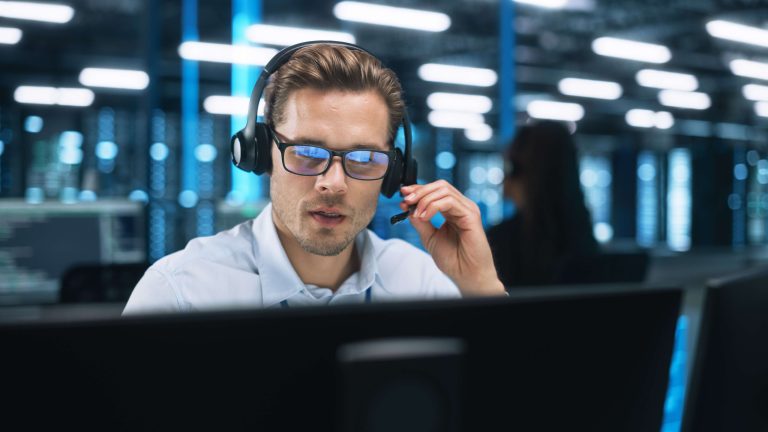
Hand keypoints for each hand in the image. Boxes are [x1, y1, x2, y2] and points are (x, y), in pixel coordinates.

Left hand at [400, 181, 504, 296]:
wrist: (466, 275)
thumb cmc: (453, 259)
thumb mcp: (429, 237)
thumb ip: (420, 222)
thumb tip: (408, 208)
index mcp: (452, 210)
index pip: (435, 191)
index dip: (418, 190)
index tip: (403, 196)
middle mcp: (461, 207)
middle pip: (440, 186)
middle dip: (420, 191)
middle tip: (406, 201)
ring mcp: (467, 209)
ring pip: (444, 190)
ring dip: (425, 199)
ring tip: (417, 214)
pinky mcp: (471, 215)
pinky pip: (450, 201)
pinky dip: (433, 206)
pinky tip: (425, 216)